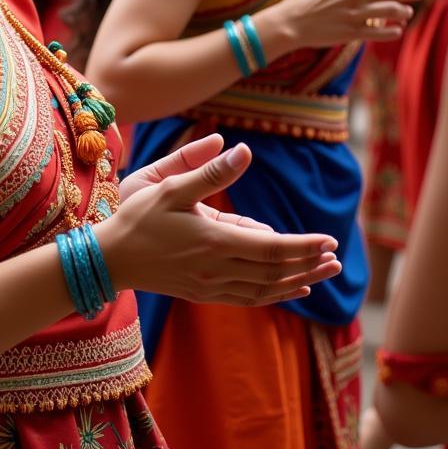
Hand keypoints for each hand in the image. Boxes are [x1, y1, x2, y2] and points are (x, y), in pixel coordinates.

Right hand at [99, 134, 340, 305]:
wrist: (109, 258)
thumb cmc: (136, 217)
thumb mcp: (168, 186)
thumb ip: (208, 172)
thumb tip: (242, 150)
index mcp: (212, 241)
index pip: (272, 248)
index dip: (304, 245)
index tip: (330, 239)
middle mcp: (216, 269)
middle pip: (275, 272)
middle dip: (309, 264)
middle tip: (338, 258)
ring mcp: (210, 285)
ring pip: (266, 289)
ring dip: (298, 281)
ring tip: (325, 273)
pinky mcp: (204, 293)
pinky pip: (249, 298)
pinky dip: (275, 294)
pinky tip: (292, 289)